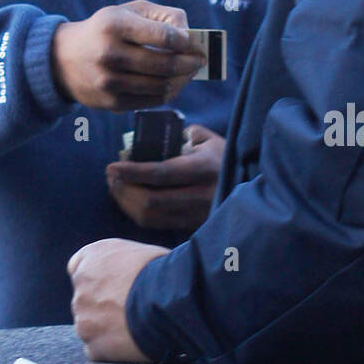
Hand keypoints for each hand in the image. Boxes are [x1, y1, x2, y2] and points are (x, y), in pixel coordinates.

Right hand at [51, 0, 205, 110]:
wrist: (62, 59)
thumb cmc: (105, 30)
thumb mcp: (127, 12)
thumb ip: (162, 17)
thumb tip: (190, 36)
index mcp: (114, 26)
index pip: (164, 36)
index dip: (186, 41)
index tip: (193, 42)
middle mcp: (110, 54)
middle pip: (165, 64)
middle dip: (190, 63)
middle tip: (199, 60)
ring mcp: (109, 82)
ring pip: (161, 86)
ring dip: (182, 80)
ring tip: (188, 72)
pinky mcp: (111, 103)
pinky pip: (151, 101)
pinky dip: (167, 93)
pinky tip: (172, 83)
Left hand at [68, 238, 167, 361]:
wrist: (168, 302)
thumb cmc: (161, 273)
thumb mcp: (138, 253)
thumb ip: (120, 262)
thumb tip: (126, 272)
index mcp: (91, 257)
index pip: (79, 268)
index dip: (96, 279)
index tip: (110, 286)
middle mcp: (80, 285)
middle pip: (85, 299)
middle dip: (101, 304)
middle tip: (127, 308)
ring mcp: (84, 318)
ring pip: (89, 325)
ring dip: (105, 327)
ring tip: (133, 326)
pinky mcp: (93, 345)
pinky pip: (97, 349)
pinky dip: (111, 348)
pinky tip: (131, 342)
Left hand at [106, 123, 224, 231]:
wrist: (252, 187)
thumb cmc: (223, 157)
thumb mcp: (208, 139)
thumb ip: (182, 136)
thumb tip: (152, 142)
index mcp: (203, 169)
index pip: (161, 173)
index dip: (132, 172)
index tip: (112, 166)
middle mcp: (200, 195)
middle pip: (151, 201)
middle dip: (124, 189)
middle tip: (111, 175)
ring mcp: (196, 215)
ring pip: (151, 217)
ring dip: (126, 202)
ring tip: (116, 186)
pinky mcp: (191, 227)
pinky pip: (156, 224)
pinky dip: (136, 212)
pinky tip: (129, 199)